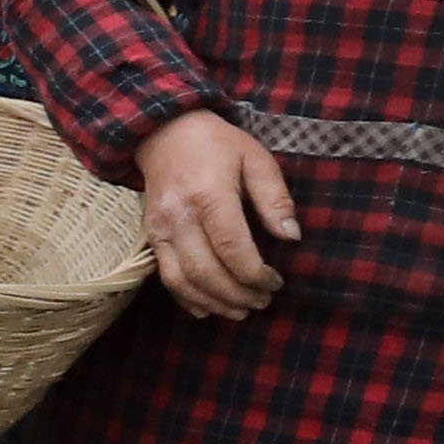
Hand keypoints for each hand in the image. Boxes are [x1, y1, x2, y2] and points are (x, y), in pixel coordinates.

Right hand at [133, 107, 299, 318]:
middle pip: (206, 271)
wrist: (164, 133)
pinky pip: (166, 277)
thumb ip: (275, 198)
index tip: (276, 282)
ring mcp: (160, 229)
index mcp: (209, 195)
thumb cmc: (217, 144)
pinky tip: (209, 308)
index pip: (232, 247)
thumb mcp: (256, 159)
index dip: (255, 273)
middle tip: (263, 301)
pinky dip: (187, 299)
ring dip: (214, 302)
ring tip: (241, 310)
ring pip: (183, 281)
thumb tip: (291, 237)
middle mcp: (179, 216)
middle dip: (238, 295)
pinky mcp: (152, 237)